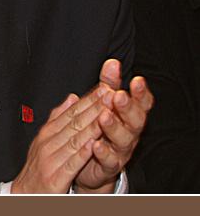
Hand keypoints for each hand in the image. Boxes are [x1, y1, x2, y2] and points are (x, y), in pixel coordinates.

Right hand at [11, 87, 106, 192]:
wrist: (24, 194)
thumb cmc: (37, 169)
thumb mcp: (45, 140)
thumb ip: (59, 119)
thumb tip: (72, 98)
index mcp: (48, 132)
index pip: (71, 112)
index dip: (89, 99)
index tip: (105, 87)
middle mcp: (48, 142)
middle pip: (74, 122)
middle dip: (94, 107)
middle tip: (110, 93)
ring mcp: (51, 159)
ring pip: (75, 139)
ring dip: (92, 125)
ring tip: (107, 113)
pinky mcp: (54, 177)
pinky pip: (71, 163)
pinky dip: (83, 152)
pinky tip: (93, 144)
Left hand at [74, 60, 153, 192]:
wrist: (87, 163)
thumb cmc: (98, 128)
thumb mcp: (103, 103)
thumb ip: (108, 84)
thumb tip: (112, 62)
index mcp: (128, 116)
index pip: (140, 103)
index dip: (140, 93)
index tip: (136, 80)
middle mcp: (129, 132)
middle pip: (135, 120)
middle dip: (128, 107)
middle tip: (118, 96)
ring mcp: (120, 150)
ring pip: (124, 139)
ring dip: (114, 127)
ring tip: (104, 116)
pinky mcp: (109, 165)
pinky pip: (109, 160)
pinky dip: (103, 152)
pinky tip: (96, 145)